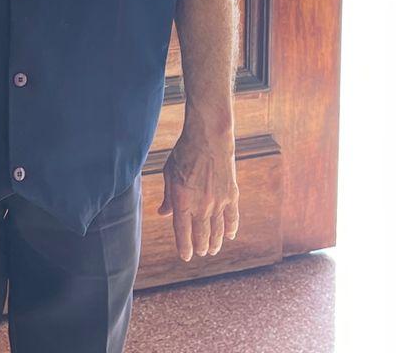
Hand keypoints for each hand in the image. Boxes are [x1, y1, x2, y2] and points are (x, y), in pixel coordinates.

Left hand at [158, 127, 239, 260]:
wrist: (209, 138)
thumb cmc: (185, 153)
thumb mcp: (169, 174)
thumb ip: (167, 197)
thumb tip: (162, 213)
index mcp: (182, 201)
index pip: (182, 231)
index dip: (184, 247)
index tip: (186, 256)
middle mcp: (201, 205)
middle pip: (201, 234)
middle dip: (200, 246)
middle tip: (200, 252)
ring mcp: (218, 202)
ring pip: (217, 230)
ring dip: (215, 242)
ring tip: (212, 250)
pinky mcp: (232, 195)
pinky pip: (232, 218)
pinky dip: (231, 228)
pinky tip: (229, 235)